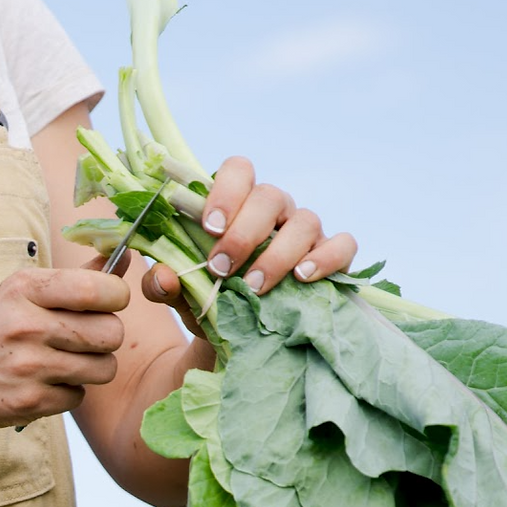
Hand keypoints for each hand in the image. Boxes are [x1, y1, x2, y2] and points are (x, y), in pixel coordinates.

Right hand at [0, 256, 129, 433]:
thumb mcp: (19, 293)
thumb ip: (76, 279)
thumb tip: (127, 256)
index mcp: (25, 289)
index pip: (101, 289)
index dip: (115, 297)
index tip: (105, 302)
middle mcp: (28, 325)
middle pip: (112, 332)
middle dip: (106, 337)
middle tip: (84, 338)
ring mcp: (29, 367)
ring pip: (105, 368)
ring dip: (92, 368)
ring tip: (66, 362)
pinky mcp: (30, 403)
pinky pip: (80, 397)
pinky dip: (68, 393)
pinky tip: (44, 384)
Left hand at [142, 155, 357, 332]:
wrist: (243, 337)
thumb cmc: (215, 300)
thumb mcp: (182, 297)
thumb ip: (163, 285)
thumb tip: (163, 276)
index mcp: (238, 204)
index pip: (238, 170)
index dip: (225, 192)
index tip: (209, 229)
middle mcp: (275, 210)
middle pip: (269, 196)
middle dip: (244, 233)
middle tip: (222, 269)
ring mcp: (306, 232)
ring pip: (305, 220)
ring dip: (278, 253)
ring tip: (256, 286)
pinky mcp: (333, 257)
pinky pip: (343, 245)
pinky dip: (326, 258)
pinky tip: (303, 279)